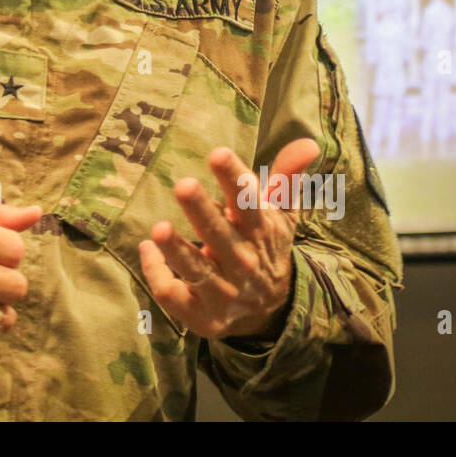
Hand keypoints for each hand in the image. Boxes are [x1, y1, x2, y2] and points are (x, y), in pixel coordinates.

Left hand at [139, 139, 319, 340]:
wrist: (270, 309)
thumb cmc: (265, 246)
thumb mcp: (281, 214)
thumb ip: (286, 178)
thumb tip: (309, 142)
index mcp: (260, 230)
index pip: (249, 201)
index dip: (234, 178)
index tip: (218, 153)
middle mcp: (243, 261)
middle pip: (220, 234)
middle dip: (201, 212)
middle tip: (183, 185)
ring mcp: (223, 291)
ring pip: (196, 270)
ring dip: (177, 250)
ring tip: (158, 228)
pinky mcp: (202, 314)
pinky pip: (175, 297)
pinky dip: (158, 276)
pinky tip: (146, 249)